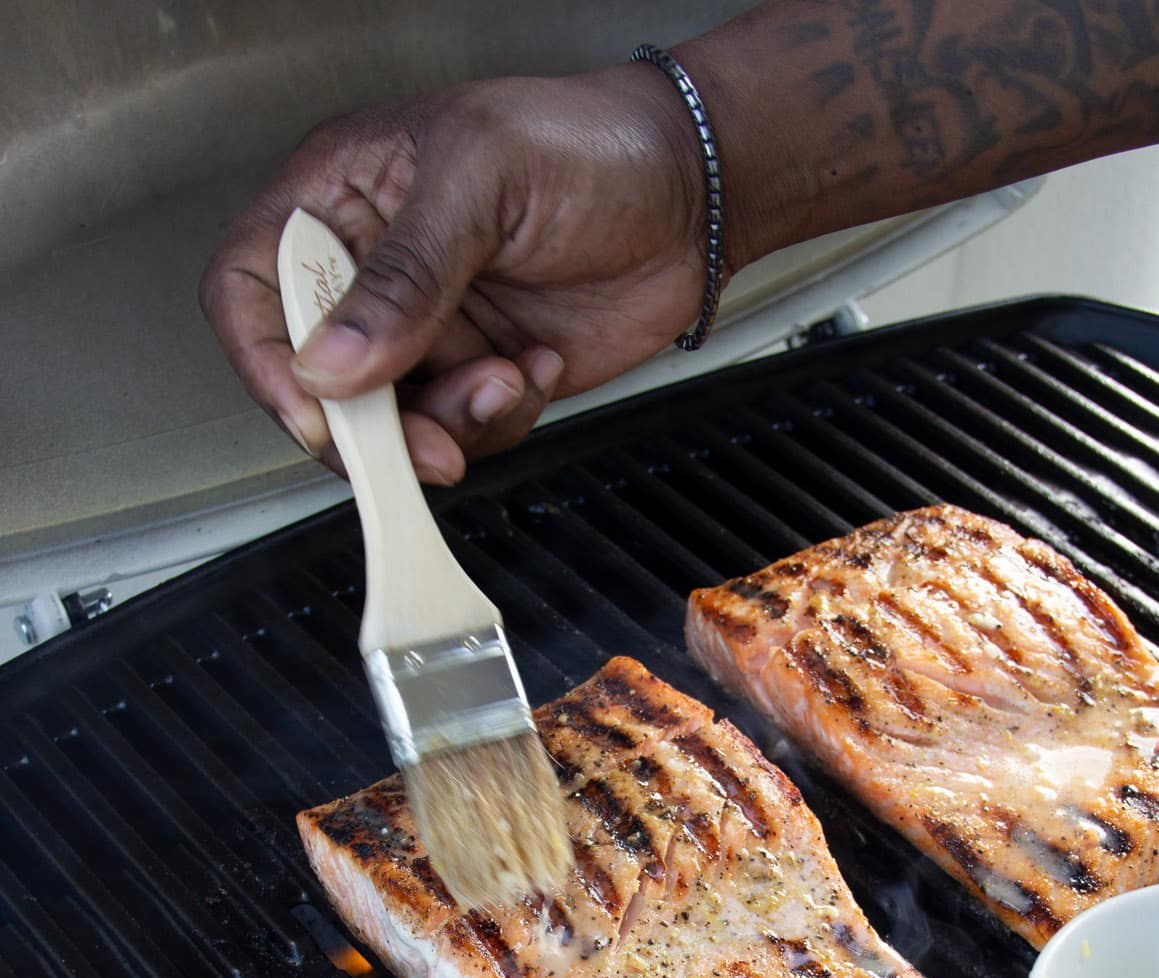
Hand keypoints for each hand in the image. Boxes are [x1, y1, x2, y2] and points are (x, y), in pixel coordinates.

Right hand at [200, 66, 706, 482]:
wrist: (694, 198)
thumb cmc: (592, 145)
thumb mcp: (483, 181)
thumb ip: (406, 274)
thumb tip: (334, 361)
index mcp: (344, 197)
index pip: (252, 287)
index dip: (268, 359)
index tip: (316, 413)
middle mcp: (377, 272)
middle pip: (320, 379)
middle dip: (375, 424)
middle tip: (429, 439)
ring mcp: (430, 330)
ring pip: (395, 423)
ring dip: (453, 423)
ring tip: (509, 373)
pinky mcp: (482, 373)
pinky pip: (463, 431)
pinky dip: (502, 416)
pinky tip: (538, 363)